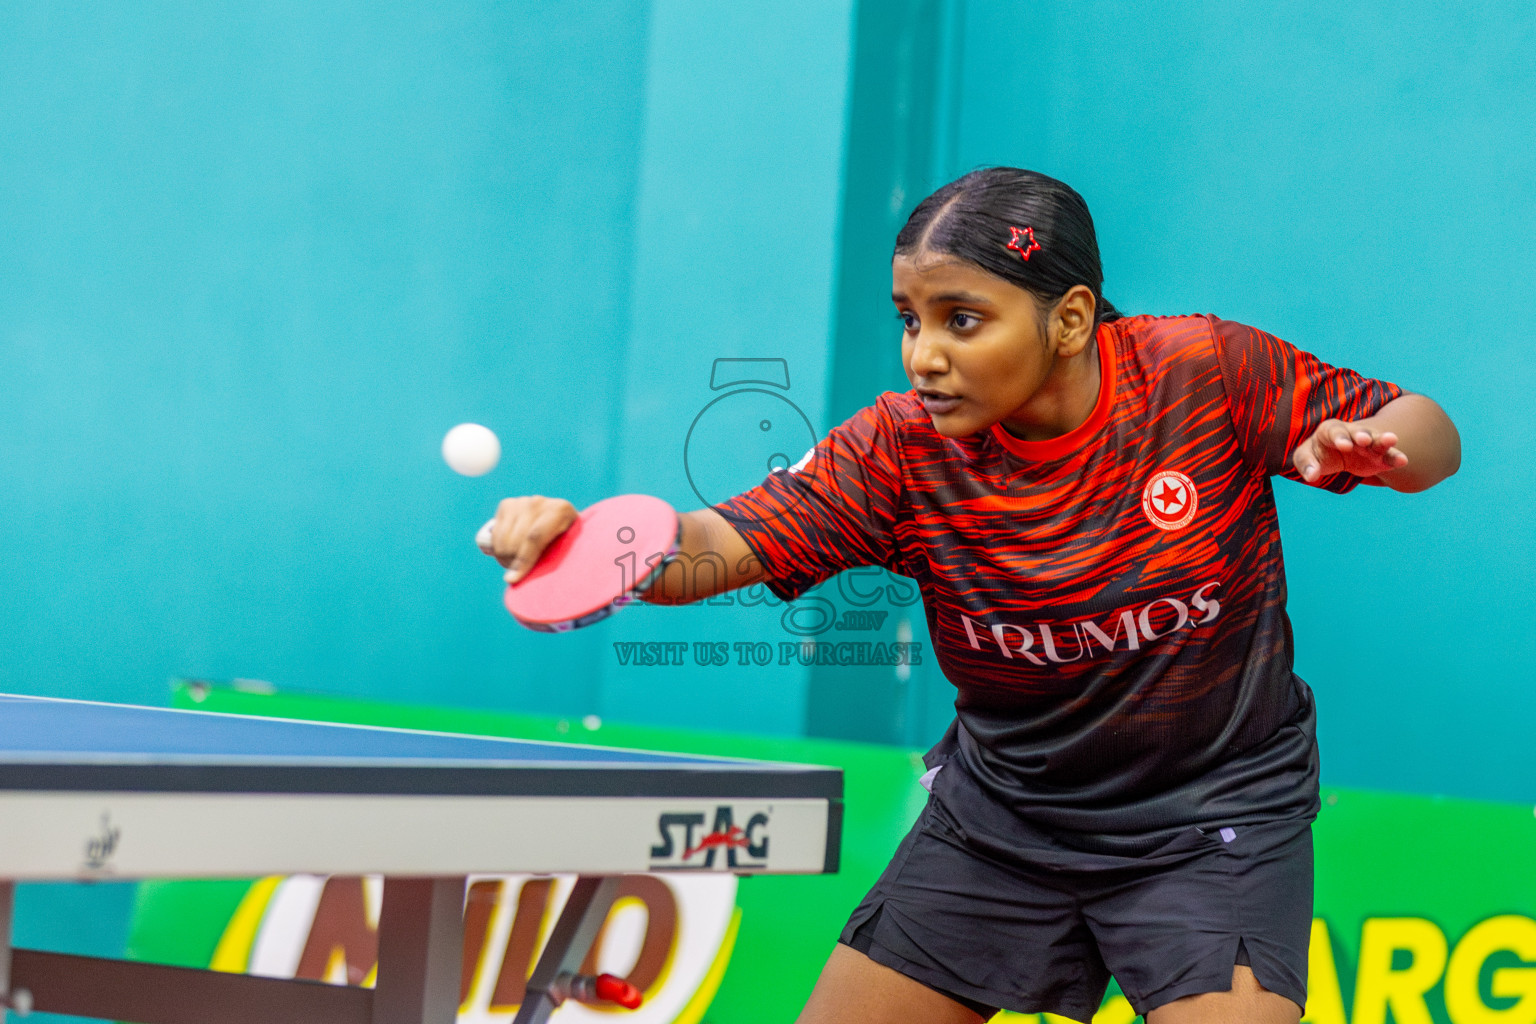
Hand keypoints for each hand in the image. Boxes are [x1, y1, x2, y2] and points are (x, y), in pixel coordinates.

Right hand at [476, 496, 578, 583]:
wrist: (560, 524)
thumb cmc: (566, 545)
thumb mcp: (566, 552)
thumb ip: (552, 561)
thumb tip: (521, 578)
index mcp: (561, 511)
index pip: (535, 537)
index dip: (523, 559)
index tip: (514, 579)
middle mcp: (540, 503)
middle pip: (516, 539)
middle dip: (512, 562)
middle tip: (516, 573)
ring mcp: (523, 502)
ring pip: (504, 538)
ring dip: (503, 556)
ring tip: (513, 563)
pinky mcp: (507, 505)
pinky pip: (495, 534)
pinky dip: (497, 547)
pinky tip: (508, 550)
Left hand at [1291, 419, 1408, 482]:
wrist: (1338, 454)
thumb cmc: (1318, 453)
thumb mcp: (1306, 455)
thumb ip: (1306, 463)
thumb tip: (1310, 476)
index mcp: (1331, 430)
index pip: (1334, 431)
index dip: (1340, 437)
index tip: (1344, 446)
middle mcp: (1352, 434)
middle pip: (1358, 432)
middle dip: (1361, 435)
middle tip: (1364, 439)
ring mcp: (1368, 444)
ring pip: (1377, 441)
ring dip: (1383, 441)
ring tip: (1392, 439)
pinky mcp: (1380, 456)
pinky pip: (1389, 456)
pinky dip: (1395, 458)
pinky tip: (1403, 461)